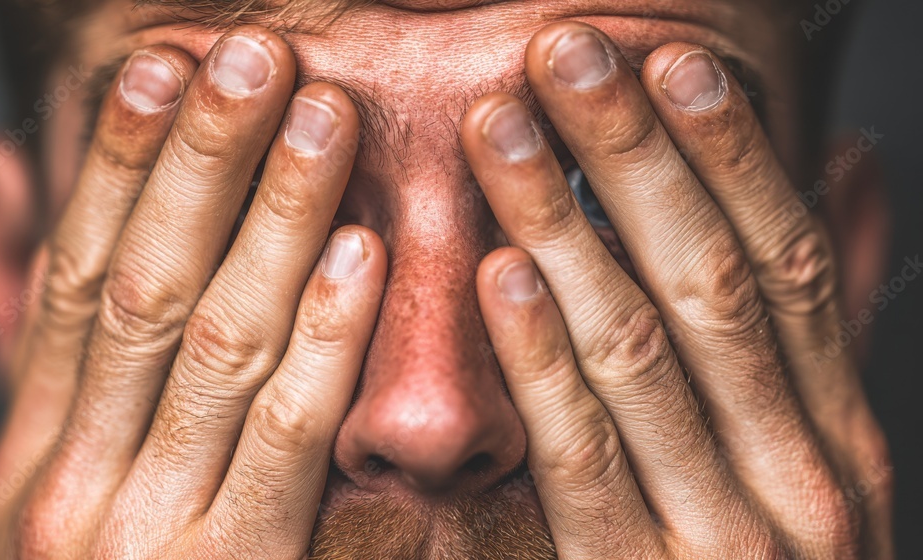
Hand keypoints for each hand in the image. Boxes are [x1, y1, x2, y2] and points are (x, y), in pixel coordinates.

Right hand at [0, 27, 385, 558]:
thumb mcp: (62, 485)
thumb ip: (56, 357)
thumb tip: (5, 191)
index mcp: (34, 452)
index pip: (79, 276)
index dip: (119, 166)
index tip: (163, 69)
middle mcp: (71, 481)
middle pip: (142, 284)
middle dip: (202, 162)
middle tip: (254, 54)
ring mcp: (142, 533)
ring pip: (212, 339)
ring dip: (268, 218)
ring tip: (317, 116)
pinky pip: (280, 436)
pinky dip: (321, 336)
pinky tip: (360, 251)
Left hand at [462, 22, 892, 558]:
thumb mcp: (822, 441)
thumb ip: (823, 321)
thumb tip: (852, 167)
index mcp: (838, 423)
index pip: (783, 257)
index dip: (730, 151)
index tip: (669, 62)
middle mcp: (800, 468)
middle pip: (708, 279)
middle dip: (633, 159)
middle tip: (563, 56)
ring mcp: (727, 533)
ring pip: (640, 349)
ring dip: (566, 226)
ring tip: (504, 132)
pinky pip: (586, 459)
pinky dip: (545, 361)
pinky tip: (499, 275)